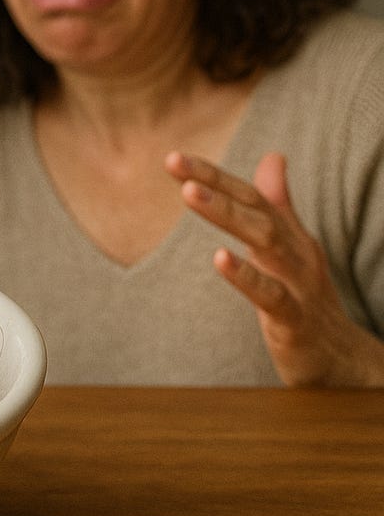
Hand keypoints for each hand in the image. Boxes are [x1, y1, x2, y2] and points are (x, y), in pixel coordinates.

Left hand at [165, 150, 383, 386]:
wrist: (341, 359)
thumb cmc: (306, 297)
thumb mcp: (291, 247)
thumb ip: (277, 204)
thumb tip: (272, 156)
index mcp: (288, 235)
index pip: (250, 196)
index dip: (213, 175)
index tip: (173, 157)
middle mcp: (295, 253)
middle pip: (256, 210)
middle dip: (215, 185)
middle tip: (175, 161)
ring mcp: (298, 285)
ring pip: (266, 242)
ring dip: (226, 215)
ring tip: (190, 193)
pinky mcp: (295, 321)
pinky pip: (272, 296)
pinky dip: (247, 277)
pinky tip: (219, 258)